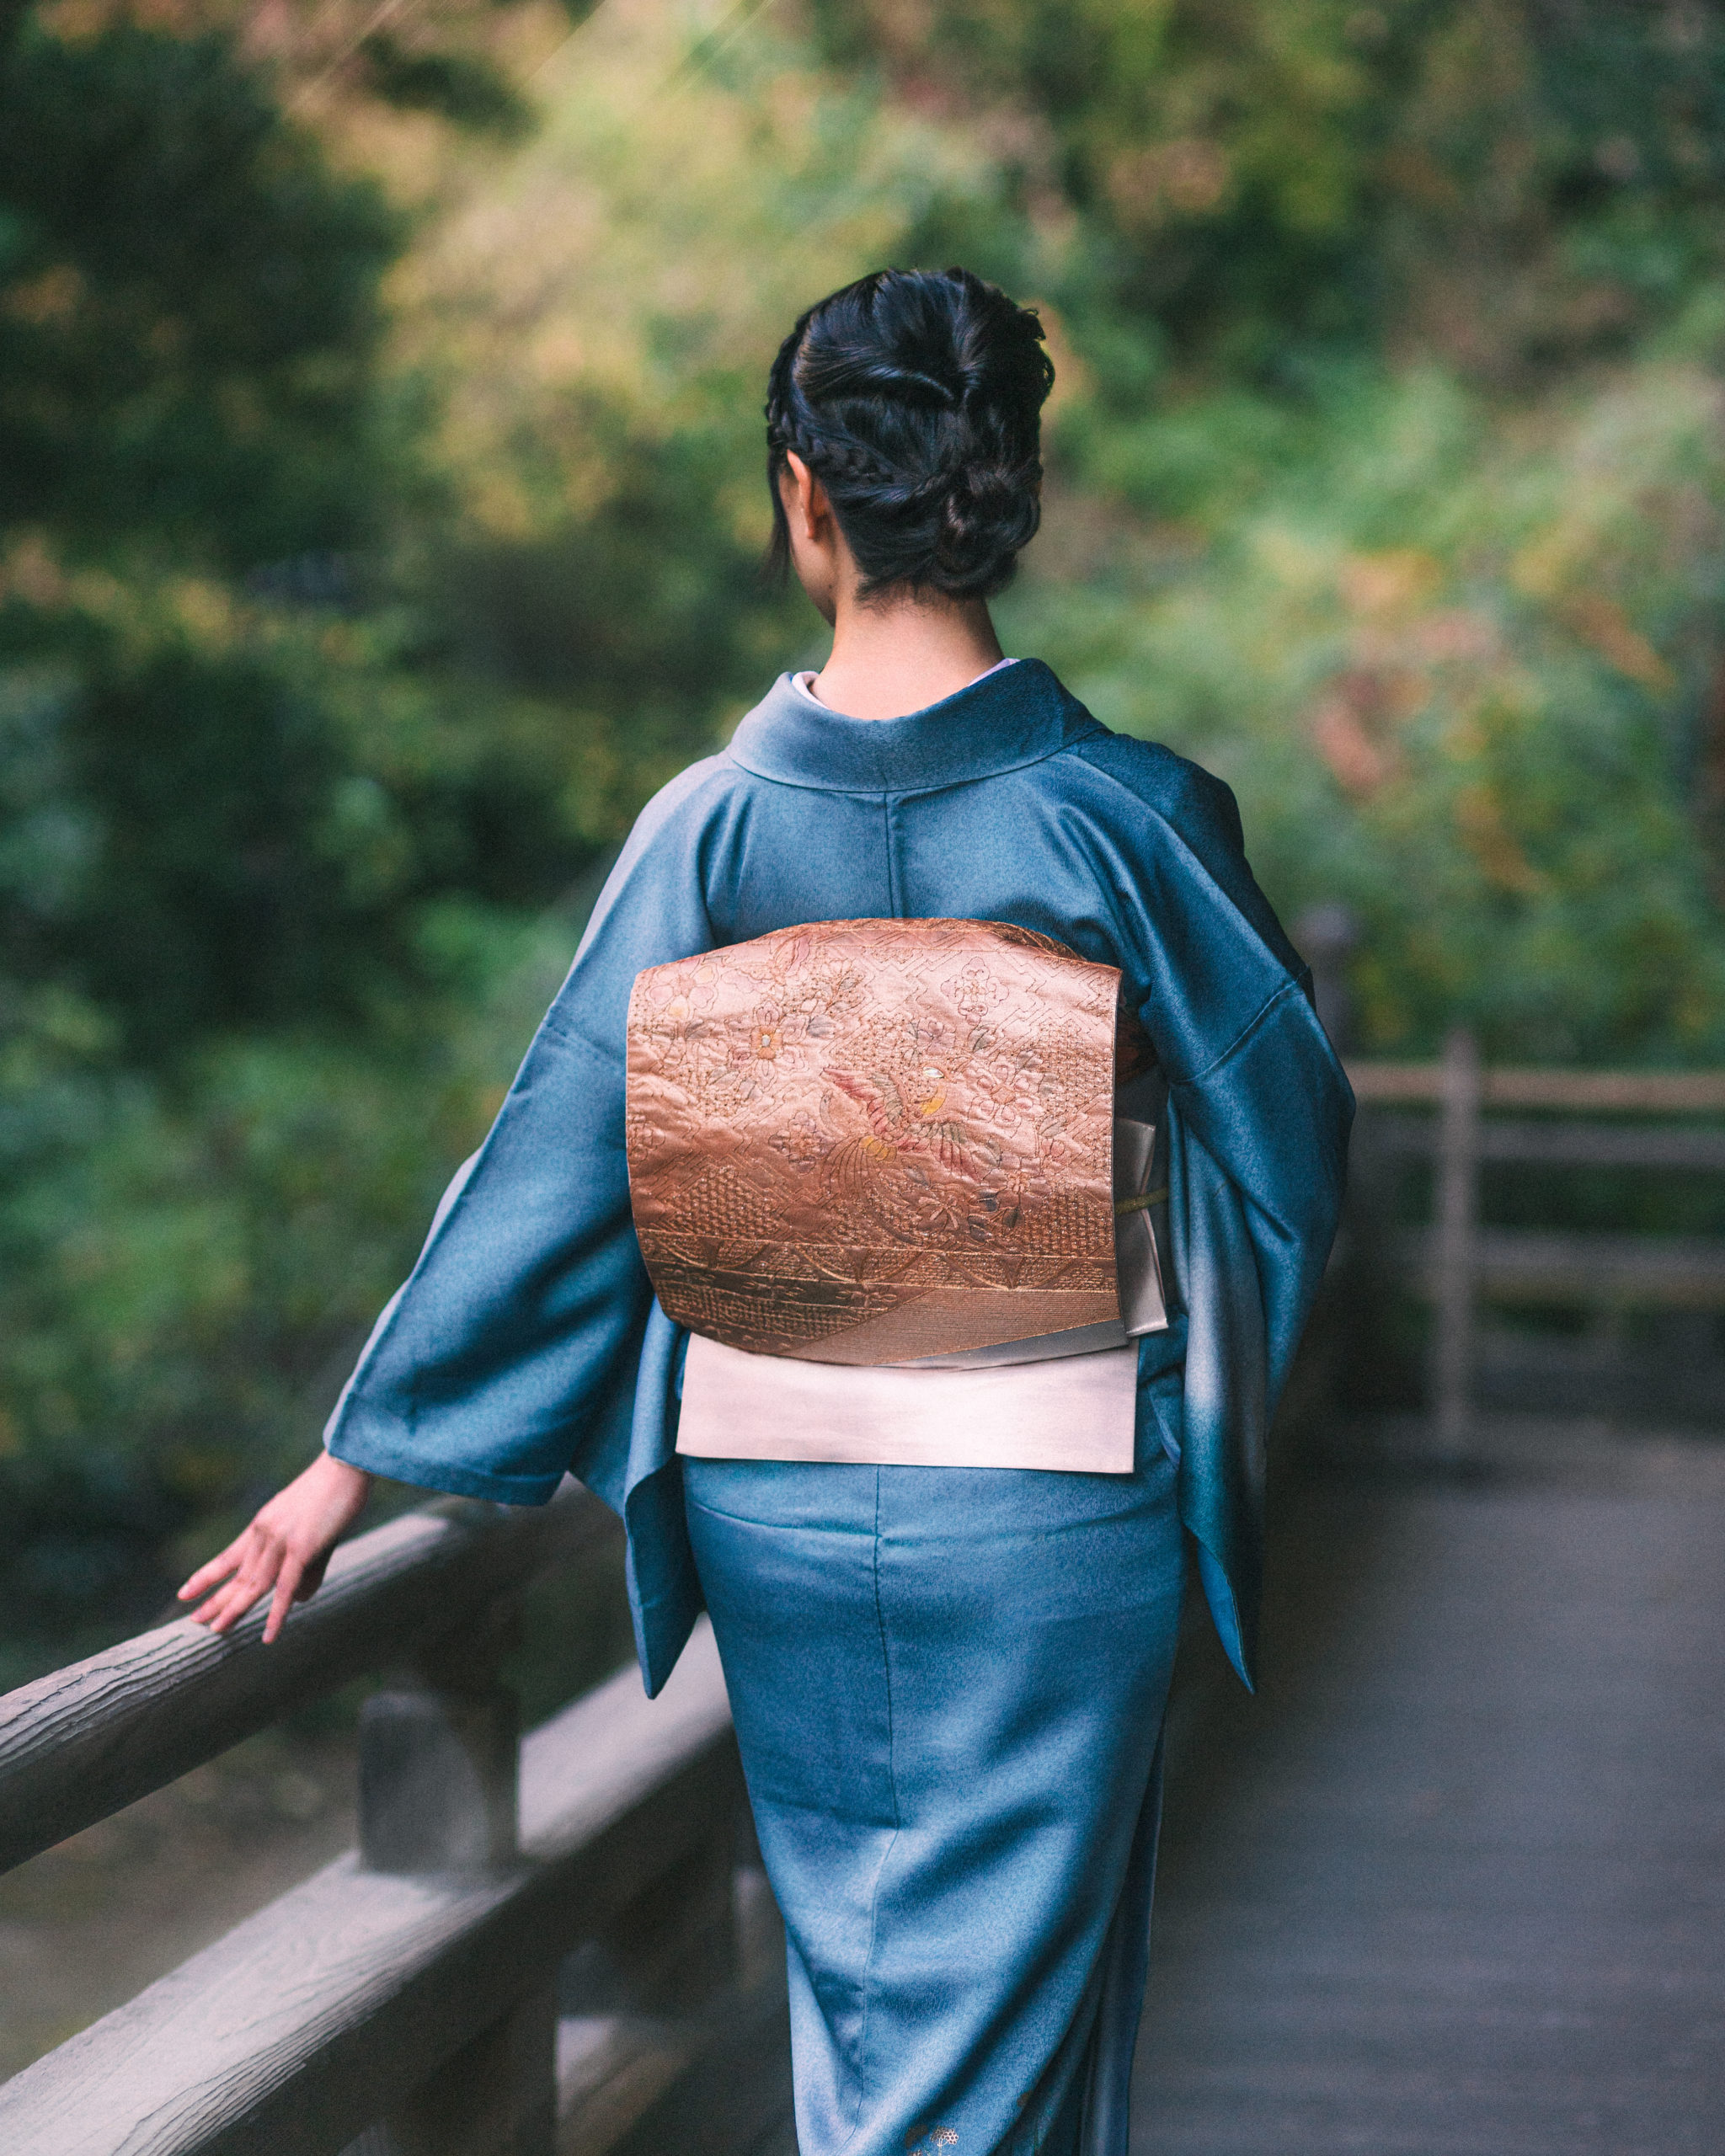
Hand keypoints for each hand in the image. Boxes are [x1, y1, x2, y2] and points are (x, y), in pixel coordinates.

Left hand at [178, 1453, 373, 1643]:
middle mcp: (265, 1533)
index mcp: (263, 1524)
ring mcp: (281, 1541)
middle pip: (237, 1575)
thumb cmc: (334, 1492)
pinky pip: (285, 1589)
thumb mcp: (311, 1527)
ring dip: (235, 1610)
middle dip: (215, 1600)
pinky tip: (269, 1635)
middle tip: (194, 1622)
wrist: (346, 1466)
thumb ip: (305, 1566)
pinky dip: (276, 1615)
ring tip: (217, 1631)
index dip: (206, 1577)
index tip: (184, 1593)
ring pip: (254, 1585)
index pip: (228, 1557)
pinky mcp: (302, 1549)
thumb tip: (298, 1599)